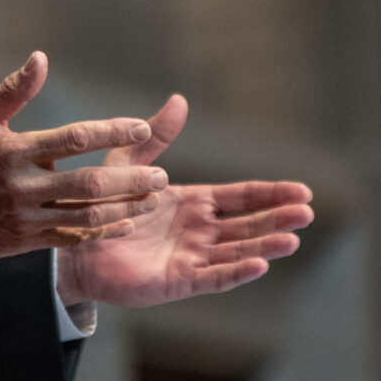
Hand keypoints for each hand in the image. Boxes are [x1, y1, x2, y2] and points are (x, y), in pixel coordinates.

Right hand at [0, 52, 172, 257]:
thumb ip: (14, 90)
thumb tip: (40, 58)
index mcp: (15, 151)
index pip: (72, 138)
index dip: (111, 133)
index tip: (141, 128)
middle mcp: (23, 186)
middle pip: (87, 183)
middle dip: (130, 179)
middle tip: (162, 174)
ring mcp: (27, 217)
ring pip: (86, 215)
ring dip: (125, 208)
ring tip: (154, 199)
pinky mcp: (29, 241)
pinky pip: (74, 237)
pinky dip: (104, 232)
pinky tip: (129, 224)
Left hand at [54, 95, 313, 307]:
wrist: (73, 247)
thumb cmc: (102, 206)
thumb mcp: (130, 163)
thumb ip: (156, 136)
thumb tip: (179, 100)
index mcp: (194, 203)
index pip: (242, 198)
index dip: (272, 194)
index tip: (303, 191)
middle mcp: (198, 232)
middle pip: (248, 225)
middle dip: (278, 219)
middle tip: (307, 213)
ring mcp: (191, 258)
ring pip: (237, 251)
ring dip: (265, 245)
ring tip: (292, 239)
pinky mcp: (178, 281)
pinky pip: (212, 277)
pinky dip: (236, 272)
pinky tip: (260, 264)